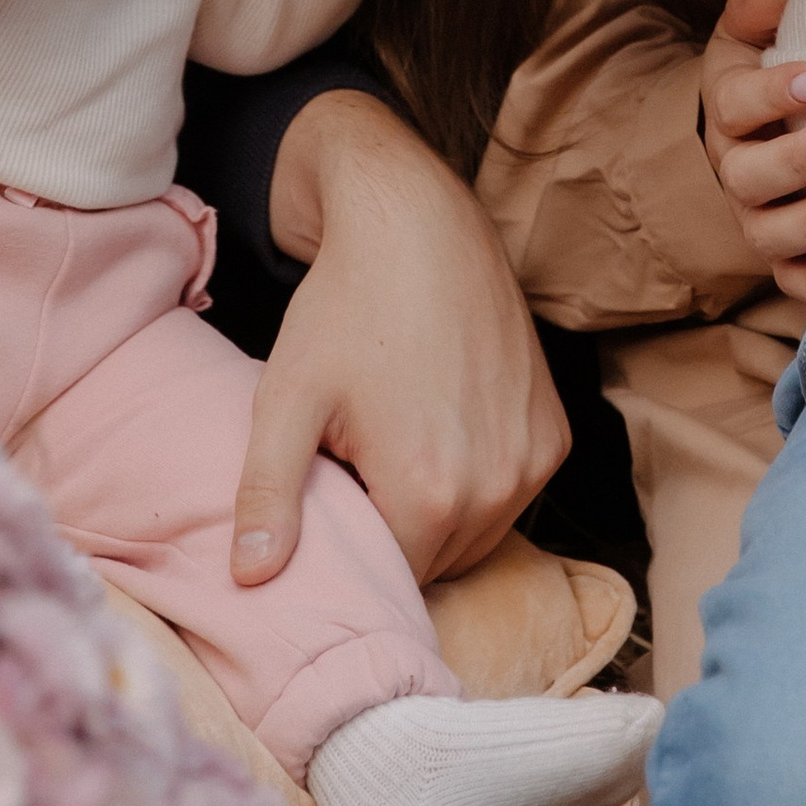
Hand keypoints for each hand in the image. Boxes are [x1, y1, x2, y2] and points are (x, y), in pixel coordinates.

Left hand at [231, 90, 567, 586]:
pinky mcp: (556, 433)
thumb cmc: (344, 309)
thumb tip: (249, 580)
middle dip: (394, 530)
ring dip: (439, 512)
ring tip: (397, 445)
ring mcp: (535, 460)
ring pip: (477, 533)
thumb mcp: (287, 399)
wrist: (418, 225)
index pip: (388, 576)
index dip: (352, 546)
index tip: (331, 498)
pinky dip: (478, 480)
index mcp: (430, 495)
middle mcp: (498, 489)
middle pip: (436, 561)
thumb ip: (268, 497)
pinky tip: (440, 426)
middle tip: (359, 465)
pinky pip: (511, 492)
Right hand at [696, 0, 805, 302]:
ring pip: (767, 231)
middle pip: (747, 174)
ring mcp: (759, 215)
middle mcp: (736, 165)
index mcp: (729, 104)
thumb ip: (762, 4)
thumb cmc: (779, 67)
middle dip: (795, 160)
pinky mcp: (785, 257)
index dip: (773, 93)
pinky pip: (792, 279)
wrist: (770, 130)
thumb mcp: (758, 30)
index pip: (735, 101)